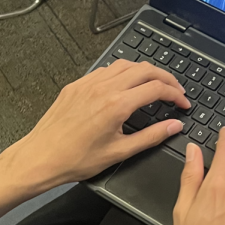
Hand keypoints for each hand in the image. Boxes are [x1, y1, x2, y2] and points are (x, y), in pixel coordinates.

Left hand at [12, 60, 189, 186]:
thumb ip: (151, 136)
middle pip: (144, 69)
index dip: (175, 94)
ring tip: (154, 84)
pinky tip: (126, 85)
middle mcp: (103, 88)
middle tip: (175, 90)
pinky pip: (105, 70)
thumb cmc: (76, 159)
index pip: (156, 89)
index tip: (183, 103)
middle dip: (165, 78)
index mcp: (117, 105)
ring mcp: (88, 83)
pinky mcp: (76, 85)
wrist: (41, 157)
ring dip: (144, 71)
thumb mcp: (120, 152)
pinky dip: (122, 73)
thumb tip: (174, 126)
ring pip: (125, 64)